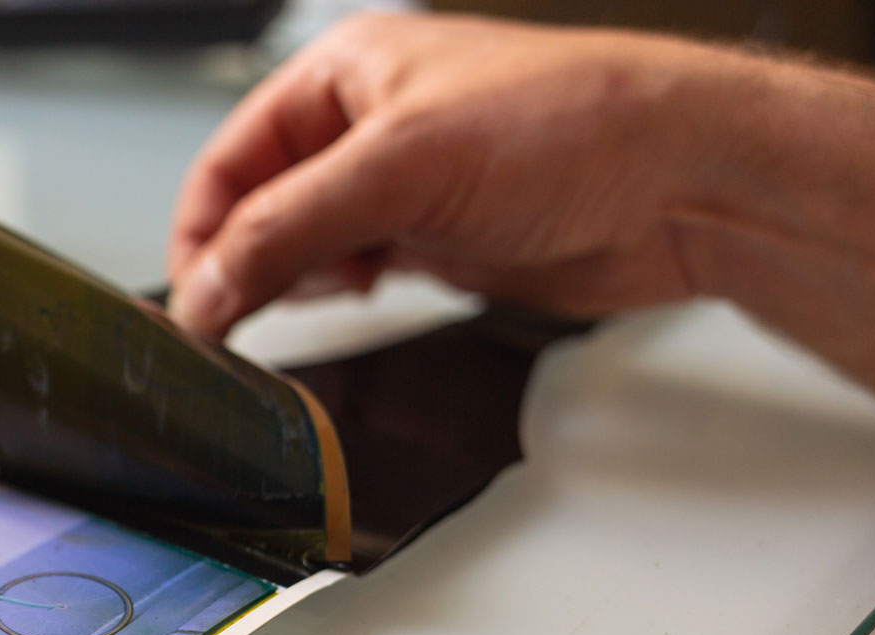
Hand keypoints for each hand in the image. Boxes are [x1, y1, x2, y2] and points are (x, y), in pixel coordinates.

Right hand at [167, 14, 874, 398]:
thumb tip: (209, 284)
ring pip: (307, 245)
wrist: (683, 184)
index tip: (191, 299)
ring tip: (313, 296)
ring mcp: (403, 188)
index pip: (232, 156)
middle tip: (230, 319)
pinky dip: (343, 293)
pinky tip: (358, 295)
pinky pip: (357, 272)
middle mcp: (368, 128)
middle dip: (246, 259)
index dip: (202, 227)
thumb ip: (289, 229)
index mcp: (345, 75)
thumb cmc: (572, 124)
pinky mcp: (438, 241)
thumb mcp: (401, 167)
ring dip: (297, 280)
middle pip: (262, 205)